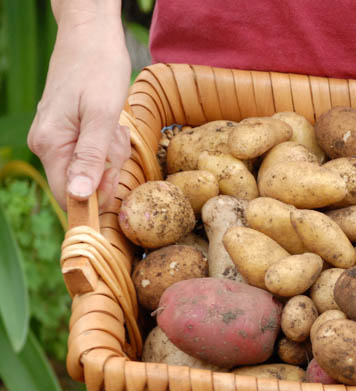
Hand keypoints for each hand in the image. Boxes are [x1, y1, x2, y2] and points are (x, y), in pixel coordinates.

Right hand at [28, 6, 130, 209]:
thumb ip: (91, 158)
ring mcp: (57, 138)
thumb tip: (78, 196)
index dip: (97, 197)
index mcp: (50, 145)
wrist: (91, 36)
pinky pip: (94, 151)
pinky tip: (110, 123)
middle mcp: (47, 145)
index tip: (116, 174)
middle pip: (85, 183)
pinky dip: (108, 142)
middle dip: (109, 166)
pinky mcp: (68, 131)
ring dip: (112, 152)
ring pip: (93, 167)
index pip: (69, 197)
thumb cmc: (99, 69)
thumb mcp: (102, 117)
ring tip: (114, 125)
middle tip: (116, 136)